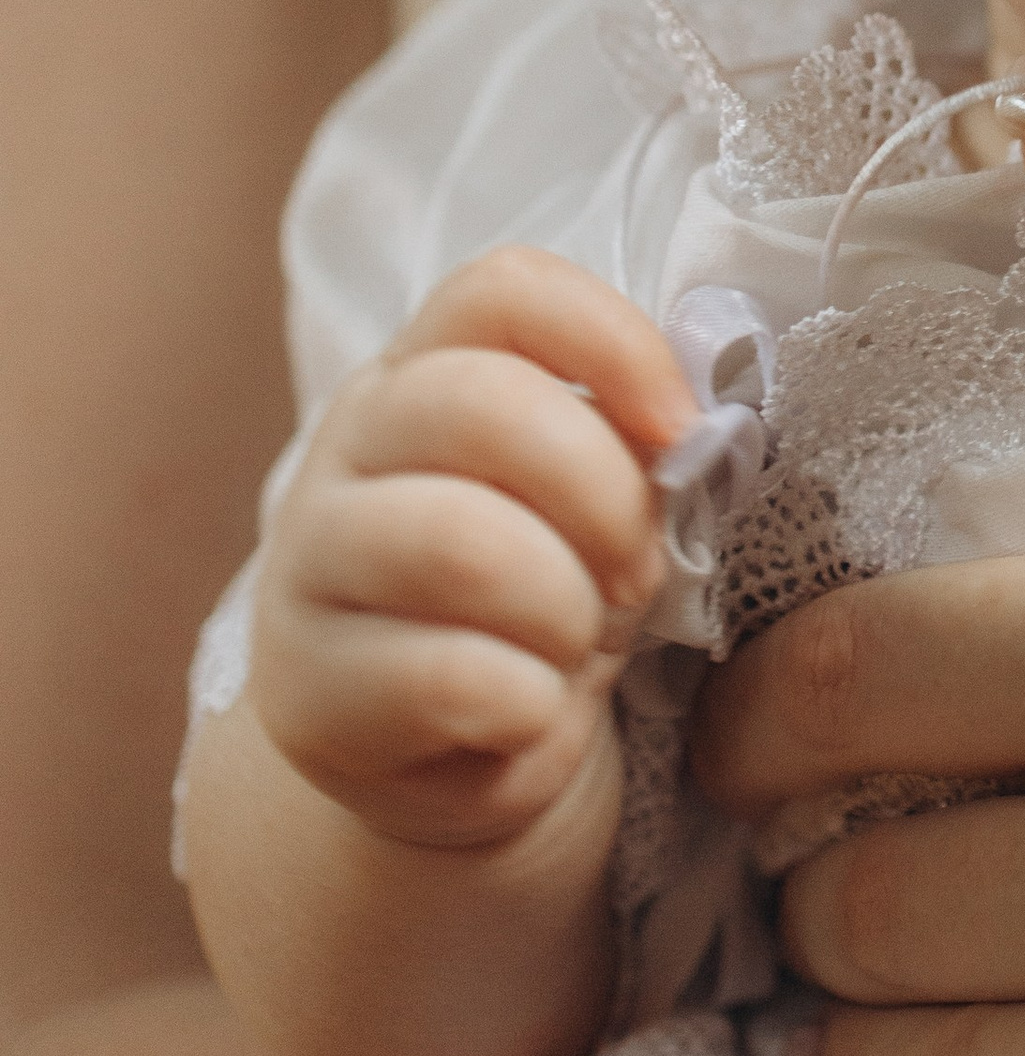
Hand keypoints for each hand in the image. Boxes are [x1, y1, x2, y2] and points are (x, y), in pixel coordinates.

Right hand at [248, 246, 691, 850]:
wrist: (453, 762)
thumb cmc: (539, 607)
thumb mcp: (595, 508)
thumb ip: (629, 446)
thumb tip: (688, 434)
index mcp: (423, 375)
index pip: (501, 292)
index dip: (612, 342)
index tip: (680, 430)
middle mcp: (347, 451)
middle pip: (482, 403)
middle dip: (605, 498)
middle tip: (636, 573)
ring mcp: (307, 571)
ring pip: (459, 543)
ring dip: (566, 609)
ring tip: (575, 648)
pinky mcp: (306, 697)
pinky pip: (450, 679)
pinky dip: (531, 707)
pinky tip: (528, 718)